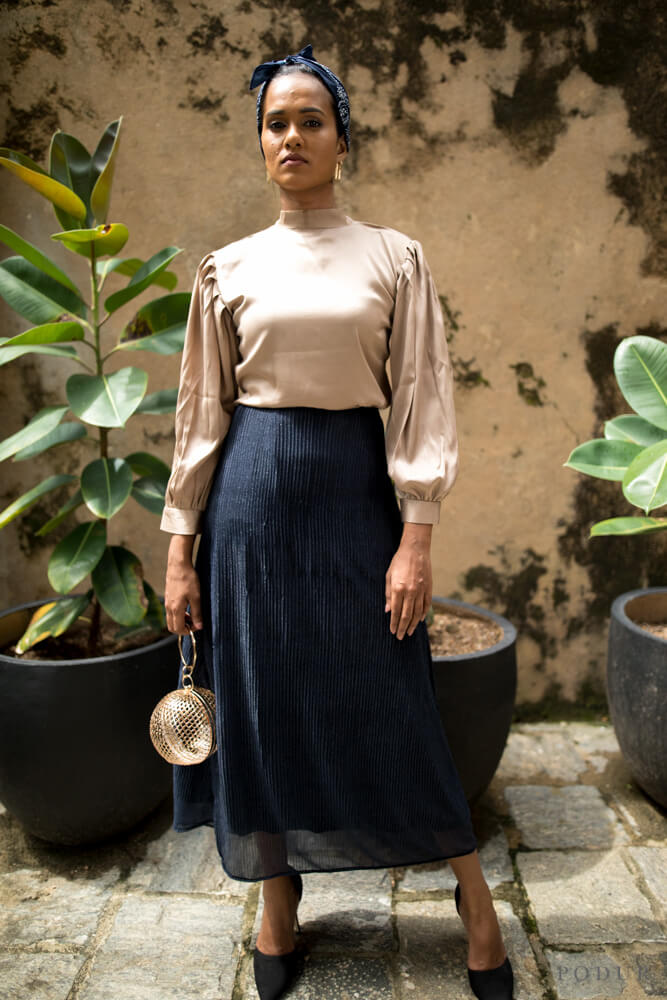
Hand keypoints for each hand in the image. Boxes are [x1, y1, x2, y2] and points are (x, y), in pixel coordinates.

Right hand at [164, 534, 202, 633]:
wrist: (179, 565)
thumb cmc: (188, 579)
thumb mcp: (197, 597)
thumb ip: (197, 613)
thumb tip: (199, 626)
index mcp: (175, 609)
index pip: (178, 629)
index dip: (188, 631)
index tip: (197, 626)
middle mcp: (168, 607)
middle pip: (172, 627)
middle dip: (183, 628)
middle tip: (194, 622)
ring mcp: (167, 602)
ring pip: (171, 620)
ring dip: (181, 621)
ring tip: (192, 614)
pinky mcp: (168, 598)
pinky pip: (170, 612)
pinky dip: (178, 614)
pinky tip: (187, 606)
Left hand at [385, 523, 432, 639]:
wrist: (416, 549)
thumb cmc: (399, 561)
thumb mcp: (389, 576)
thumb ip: (388, 594)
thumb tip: (387, 610)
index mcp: (398, 588)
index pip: (395, 611)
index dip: (394, 623)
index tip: (392, 631)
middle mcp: (410, 591)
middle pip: (406, 615)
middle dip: (402, 628)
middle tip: (400, 637)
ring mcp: (421, 590)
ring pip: (417, 613)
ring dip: (413, 624)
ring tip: (409, 632)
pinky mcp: (429, 588)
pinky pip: (426, 605)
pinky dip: (423, 614)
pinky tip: (419, 620)